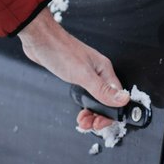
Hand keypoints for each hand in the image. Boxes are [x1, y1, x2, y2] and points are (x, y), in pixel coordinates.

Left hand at [18, 7, 129, 131]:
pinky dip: (84, 106)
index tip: (99, 123)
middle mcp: (98, 72)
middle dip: (99, 116)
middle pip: (107, 100)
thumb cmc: (60, 50)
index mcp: (104, 70)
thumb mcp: (83, 74)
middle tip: (88, 124)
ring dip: (91, 113)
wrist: (39, 39)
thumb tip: (124, 99)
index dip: (110, 114)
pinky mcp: (76, 75)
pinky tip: (79, 111)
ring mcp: (87, 73)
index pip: (117, 97)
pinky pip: (86, 94)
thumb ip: (102, 90)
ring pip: (96, 99)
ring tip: (82, 121)